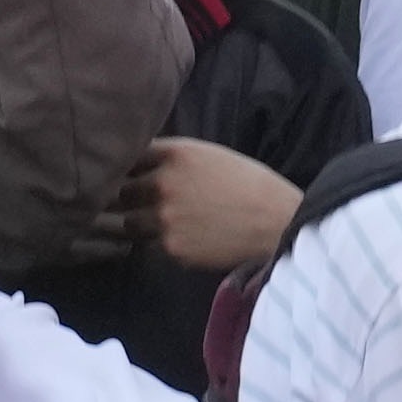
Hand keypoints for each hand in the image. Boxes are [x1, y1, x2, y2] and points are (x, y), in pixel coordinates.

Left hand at [139, 134, 309, 272]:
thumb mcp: (210, 155)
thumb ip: (175, 158)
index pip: (131, 158)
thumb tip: (142, 165)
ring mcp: (164, 218)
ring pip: (129, 223)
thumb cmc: (250, 185)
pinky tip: (186, 239)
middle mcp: (163, 183)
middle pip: (123, 191)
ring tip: (165, 225)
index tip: (137, 176)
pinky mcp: (172, 248)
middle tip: (151, 204)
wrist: (278, 223)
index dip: (132, 168)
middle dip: (134, 197)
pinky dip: (162, 244)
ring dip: (140, 223)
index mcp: (175, 154)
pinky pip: (151, 246)